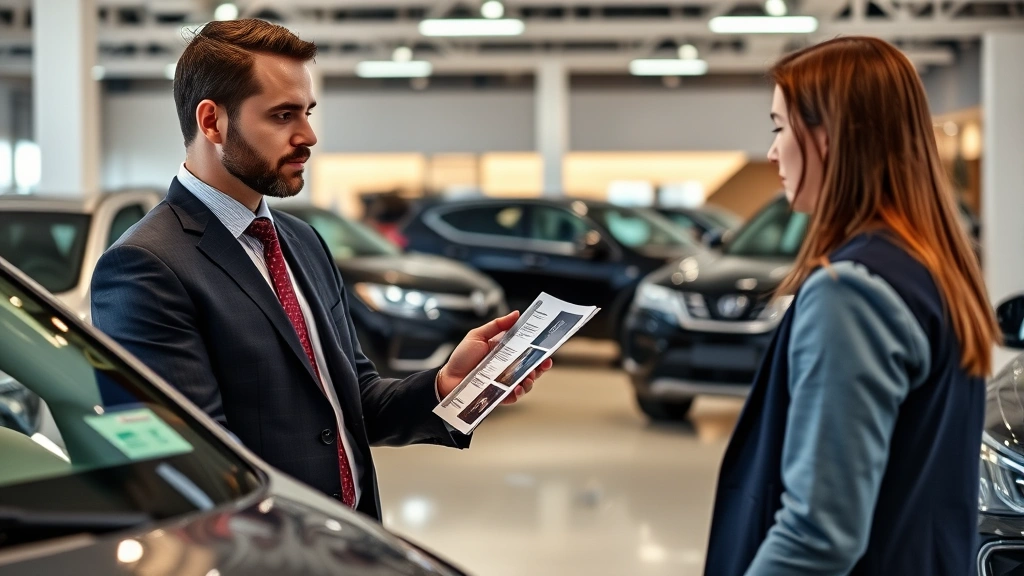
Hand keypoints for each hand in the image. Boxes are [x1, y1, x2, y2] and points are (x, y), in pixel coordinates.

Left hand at [437, 310, 553, 404]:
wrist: (447, 379)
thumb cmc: (461, 357)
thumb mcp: (477, 336)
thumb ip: (497, 325)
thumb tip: (516, 314)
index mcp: (504, 351)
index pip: (526, 349)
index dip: (538, 349)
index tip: (547, 347)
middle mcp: (507, 367)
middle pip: (530, 366)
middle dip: (540, 366)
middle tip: (543, 363)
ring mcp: (504, 382)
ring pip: (526, 382)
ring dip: (531, 380)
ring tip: (528, 377)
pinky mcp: (499, 395)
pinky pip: (513, 396)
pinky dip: (519, 393)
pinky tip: (518, 388)